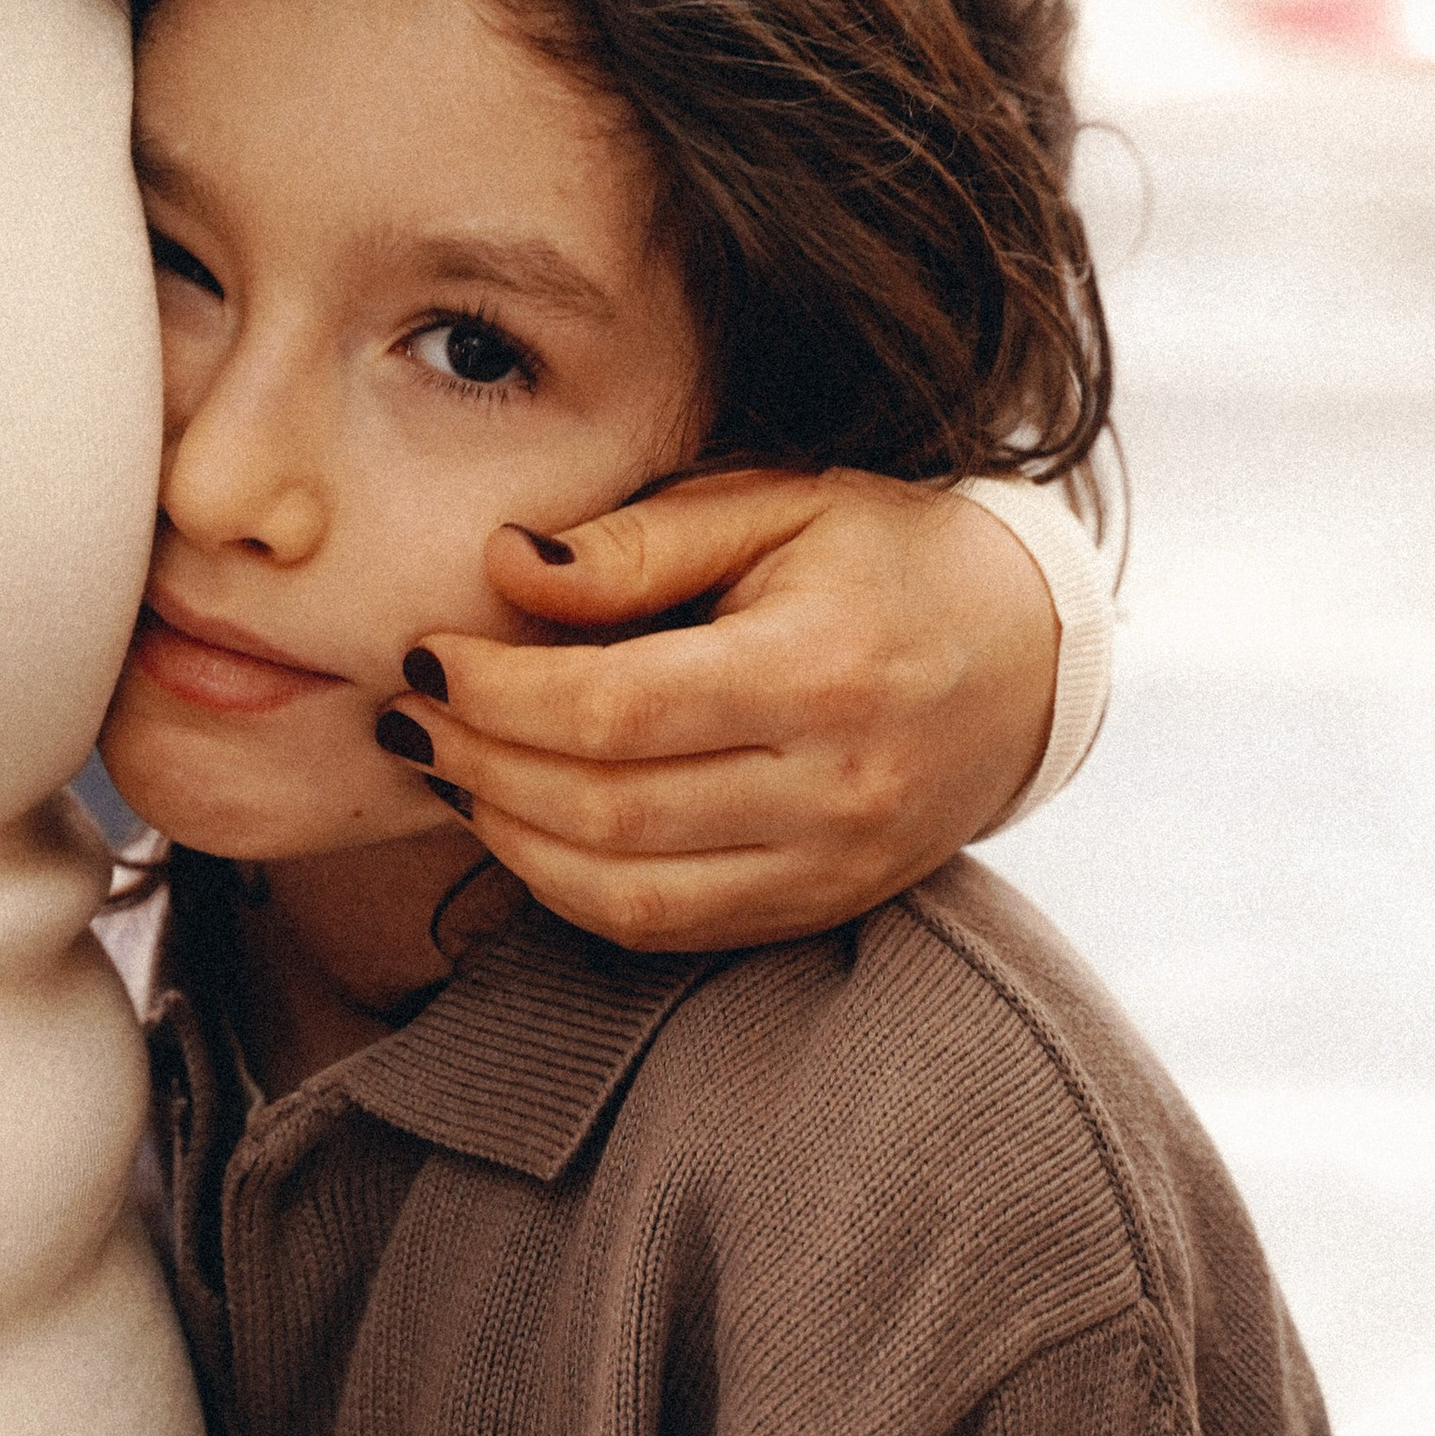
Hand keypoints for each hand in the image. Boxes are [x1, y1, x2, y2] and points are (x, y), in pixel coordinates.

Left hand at [392, 468, 1059, 951]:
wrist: (1024, 655)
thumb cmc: (885, 558)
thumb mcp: (775, 506)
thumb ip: (639, 541)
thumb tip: (505, 567)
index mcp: (825, 670)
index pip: (618, 707)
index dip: (498, 691)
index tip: (426, 656)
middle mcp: (836, 788)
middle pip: (606, 808)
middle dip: (481, 764)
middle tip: (410, 717)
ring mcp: (833, 868)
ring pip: (625, 892)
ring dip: (508, 838)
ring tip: (448, 770)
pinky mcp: (821, 911)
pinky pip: (665, 930)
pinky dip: (570, 887)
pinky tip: (520, 824)